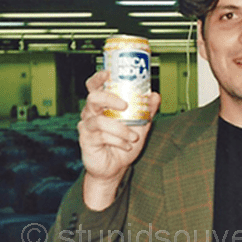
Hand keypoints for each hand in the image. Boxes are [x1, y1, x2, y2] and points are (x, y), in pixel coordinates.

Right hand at [78, 70, 160, 209]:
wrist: (116, 168)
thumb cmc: (124, 143)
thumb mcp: (140, 126)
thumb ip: (147, 110)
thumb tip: (155, 95)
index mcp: (102, 105)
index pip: (94, 86)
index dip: (99, 77)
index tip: (109, 73)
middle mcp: (91, 113)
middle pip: (93, 97)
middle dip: (110, 99)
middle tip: (125, 105)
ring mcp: (87, 126)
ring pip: (100, 120)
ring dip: (120, 128)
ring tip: (133, 137)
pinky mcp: (86, 140)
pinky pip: (101, 136)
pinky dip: (117, 140)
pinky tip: (126, 145)